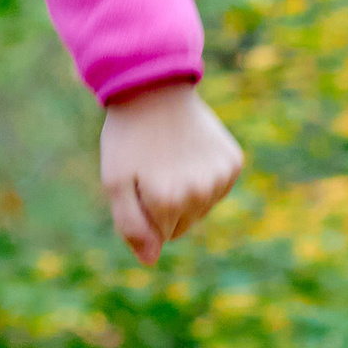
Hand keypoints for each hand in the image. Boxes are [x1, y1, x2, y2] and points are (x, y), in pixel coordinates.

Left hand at [100, 80, 242, 263]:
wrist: (154, 88)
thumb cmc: (128, 137)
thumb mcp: (115, 182)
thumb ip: (131, 226)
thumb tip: (150, 260)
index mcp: (169, 202)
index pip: (161, 236)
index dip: (145, 213)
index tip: (138, 183)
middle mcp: (201, 194)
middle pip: (184, 225)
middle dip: (166, 207)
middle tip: (152, 171)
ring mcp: (221, 177)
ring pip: (202, 208)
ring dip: (186, 192)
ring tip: (170, 158)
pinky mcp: (233, 161)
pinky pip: (218, 187)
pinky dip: (205, 176)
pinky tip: (190, 151)